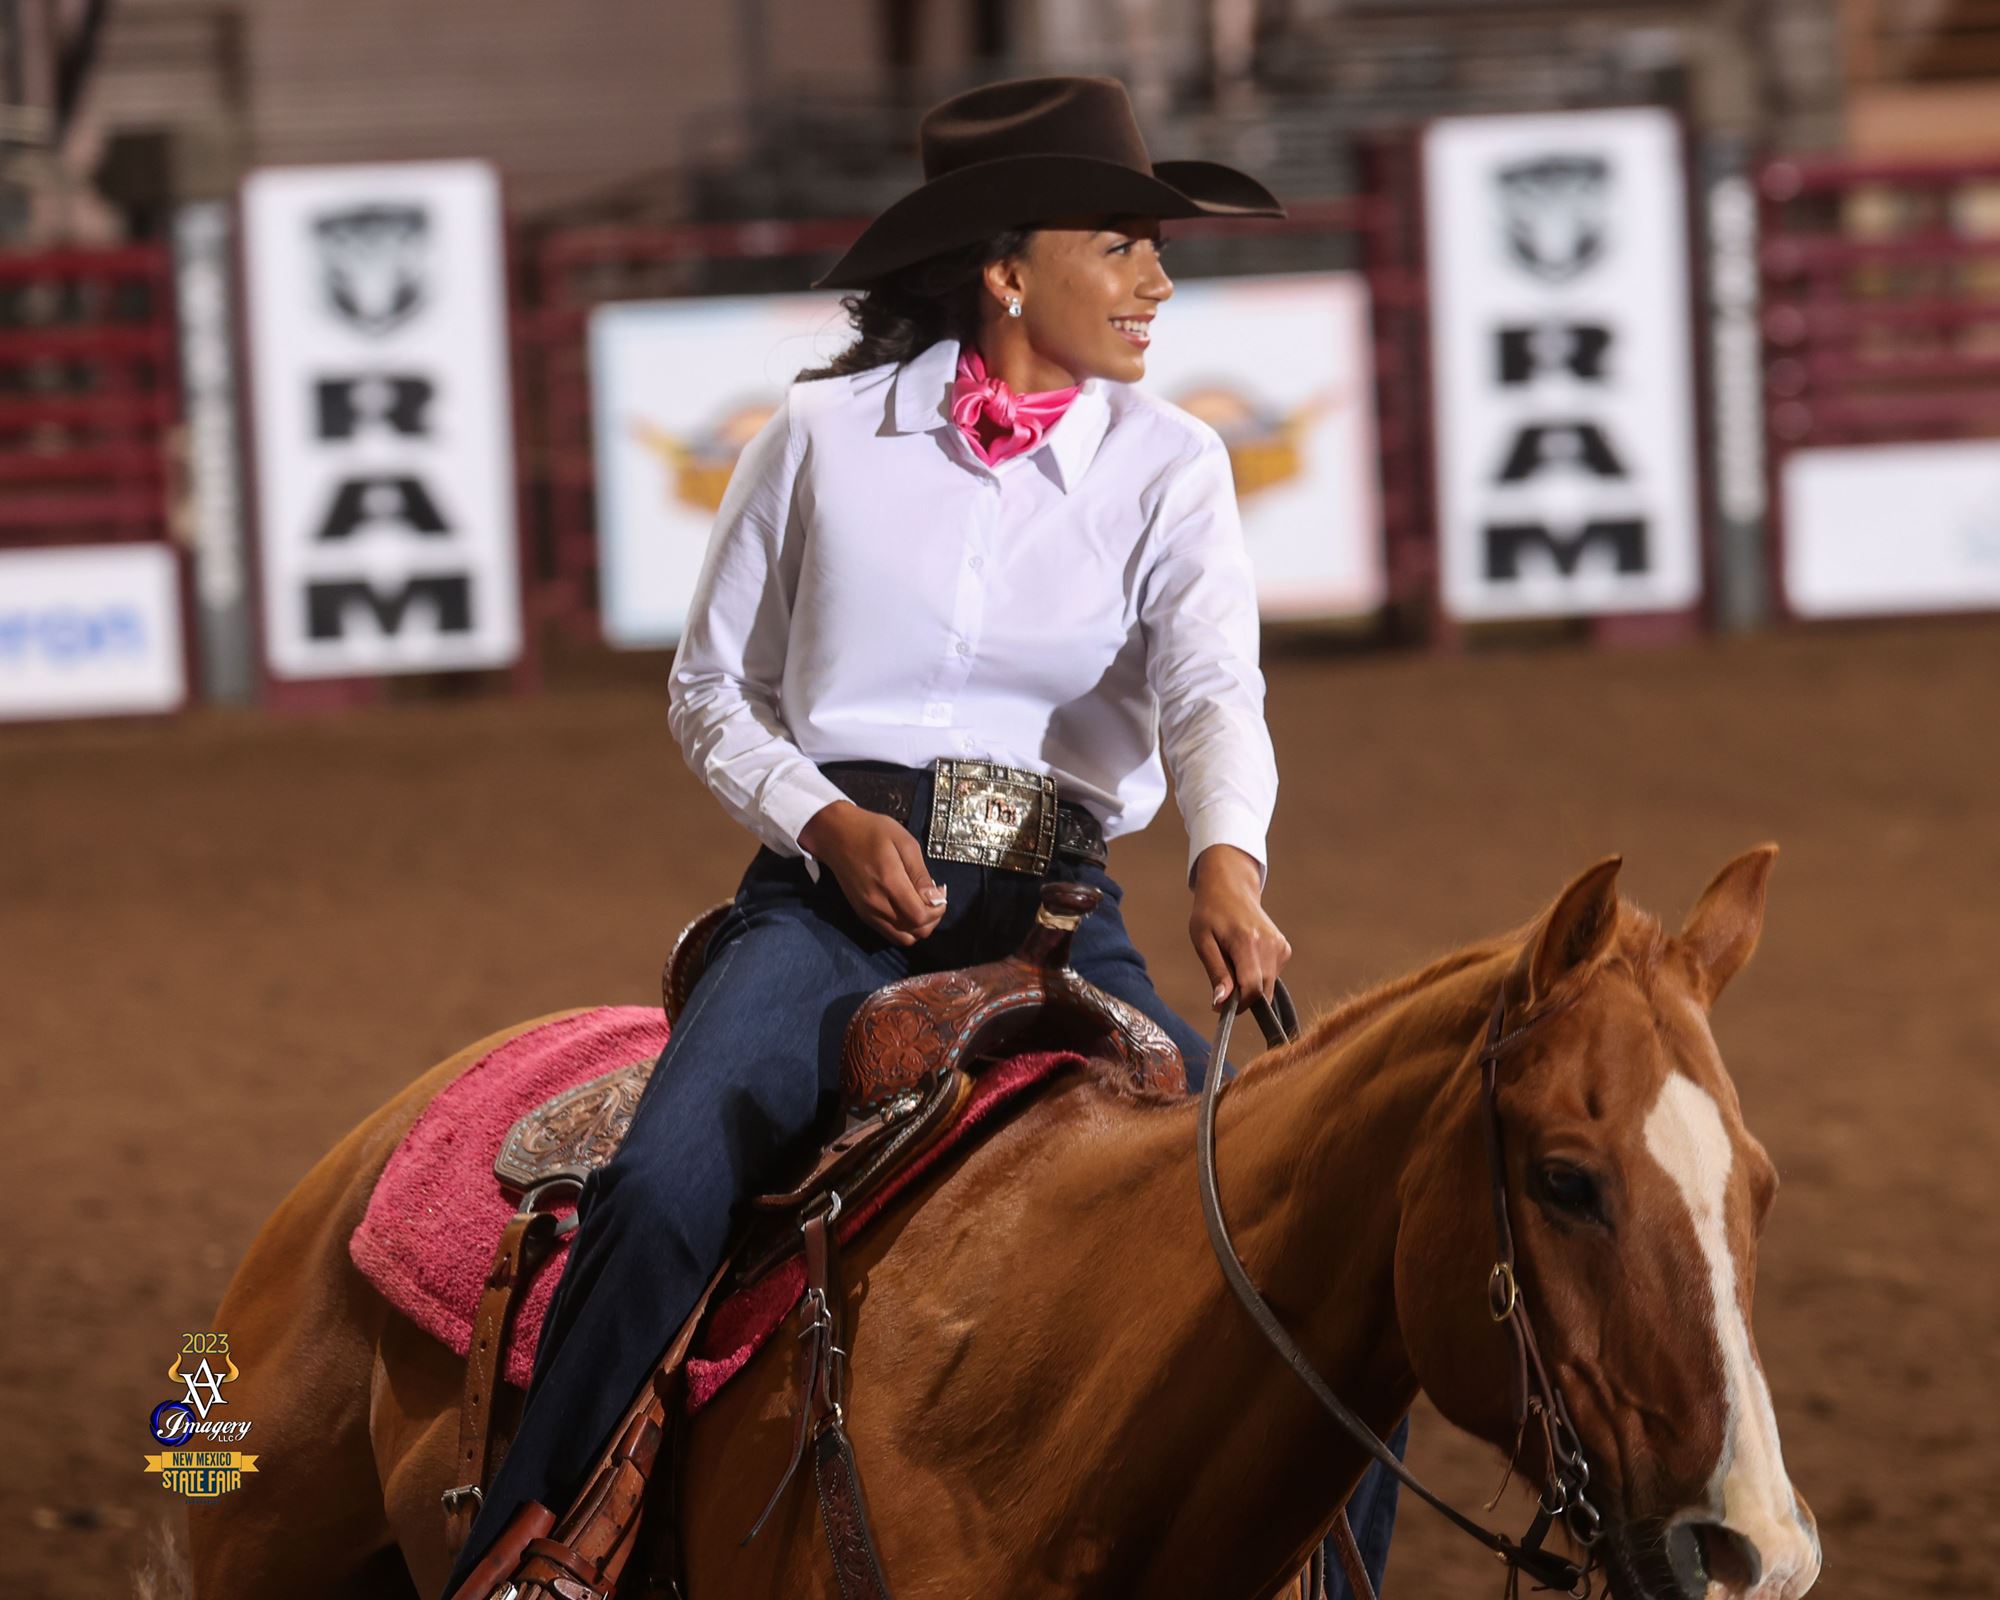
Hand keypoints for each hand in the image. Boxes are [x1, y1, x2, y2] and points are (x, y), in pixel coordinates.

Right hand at [798, 801, 946, 947]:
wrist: (836, 835)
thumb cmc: (872, 832)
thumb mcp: (905, 842)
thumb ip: (920, 874)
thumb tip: (935, 898)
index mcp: (889, 882)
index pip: (919, 917)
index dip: (937, 910)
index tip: (940, 892)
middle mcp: (877, 904)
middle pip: (914, 932)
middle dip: (931, 919)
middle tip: (933, 898)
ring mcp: (867, 912)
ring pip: (902, 938)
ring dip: (917, 927)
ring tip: (921, 905)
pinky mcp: (862, 914)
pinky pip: (889, 933)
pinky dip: (903, 927)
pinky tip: (905, 907)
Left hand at [1189, 844, 1290, 1010]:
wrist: (1231, 887)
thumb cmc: (1210, 913)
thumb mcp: (1203, 941)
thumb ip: (1216, 972)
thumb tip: (1221, 1002)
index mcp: (1247, 941)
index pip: (1252, 987)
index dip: (1238, 1005)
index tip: (1220, 1006)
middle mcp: (1270, 944)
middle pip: (1262, 991)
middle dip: (1243, 997)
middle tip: (1222, 985)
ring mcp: (1280, 946)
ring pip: (1268, 986)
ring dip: (1249, 985)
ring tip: (1232, 962)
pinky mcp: (1284, 948)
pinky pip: (1272, 976)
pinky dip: (1258, 976)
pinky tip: (1245, 958)